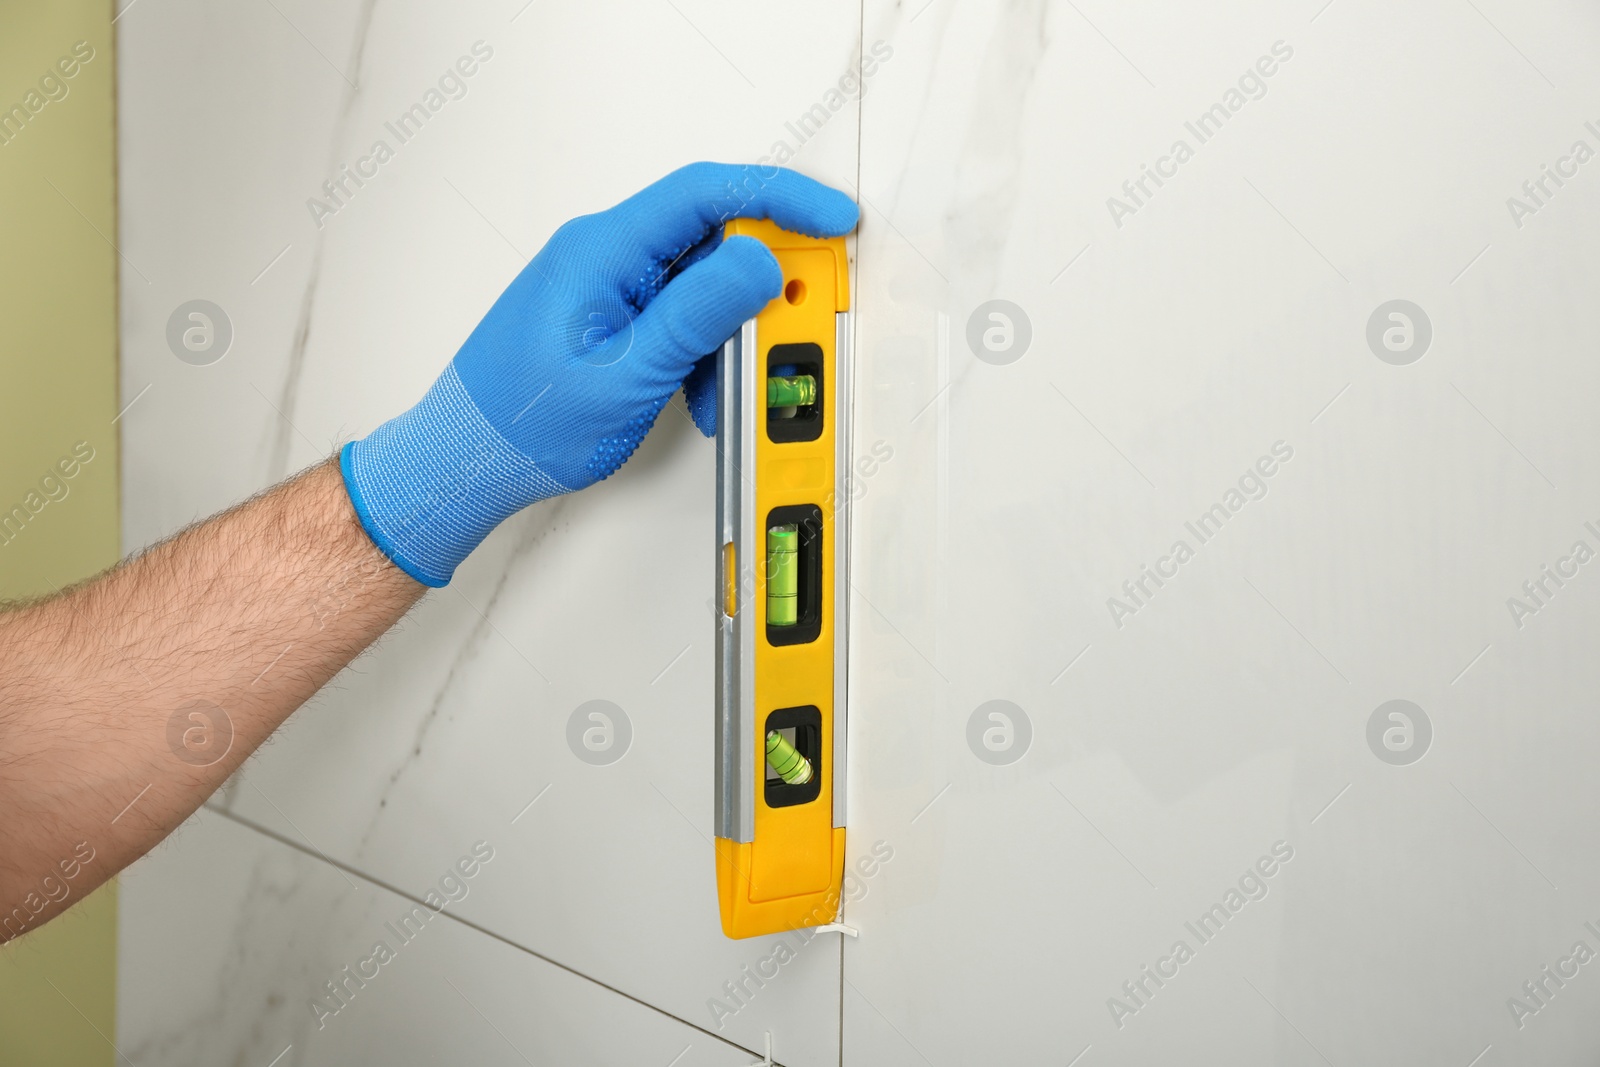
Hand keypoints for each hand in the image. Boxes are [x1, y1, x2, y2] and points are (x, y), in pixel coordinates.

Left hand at [340, 162, 858, 586]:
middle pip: (712, 237)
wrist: (467, 460)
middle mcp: (607, 254)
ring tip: (727, 388)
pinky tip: (701, 395)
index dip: (780, 197)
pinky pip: (681, 316)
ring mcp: (611, 285)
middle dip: (763, 284)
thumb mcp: (625, 374)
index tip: (834, 218)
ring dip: (731, 334)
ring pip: (703, 285)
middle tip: (796, 320)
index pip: (706, 193)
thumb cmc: (522, 422)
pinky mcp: (615, 316)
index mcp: (603, 250)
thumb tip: (759, 262)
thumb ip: (695, 316)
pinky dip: (705, 353)